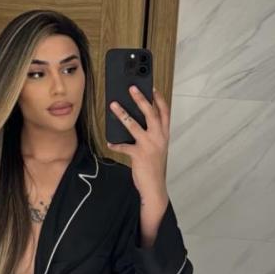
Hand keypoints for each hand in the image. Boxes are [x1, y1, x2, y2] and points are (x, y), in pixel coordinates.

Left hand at [107, 86, 169, 200]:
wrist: (154, 185)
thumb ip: (151, 133)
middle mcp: (159, 137)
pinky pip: (123, 146)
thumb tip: (136, 119)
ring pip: (134, 125)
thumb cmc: (154, 165)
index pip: (164, 112)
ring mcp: (149, 145)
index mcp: (164, 134)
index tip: (152, 88)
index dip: (159, 99)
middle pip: (150, 113)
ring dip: (122, 114)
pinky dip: (115, 144)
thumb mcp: (157, 146)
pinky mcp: (138, 154)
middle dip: (140, 99)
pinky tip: (109, 142)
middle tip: (131, 89)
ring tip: (113, 105)